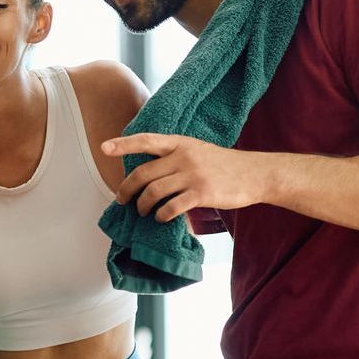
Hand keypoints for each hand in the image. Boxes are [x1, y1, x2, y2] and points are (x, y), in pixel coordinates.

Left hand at [102, 133, 268, 221]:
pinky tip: (162, 218)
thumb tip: (147, 173)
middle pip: (143, 173)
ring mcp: (192, 175)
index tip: (104, 148)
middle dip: (127, 189)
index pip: (146, 141)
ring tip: (143, 211)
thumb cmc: (223, 164)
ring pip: (153, 192)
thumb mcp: (197, 150)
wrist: (255, 173)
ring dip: (143, 205)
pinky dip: (161, 215)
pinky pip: (171, 207)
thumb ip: (174, 156)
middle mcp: (184, 156)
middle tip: (122, 199)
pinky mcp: (202, 193)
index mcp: (180, 143)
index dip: (123, 144)